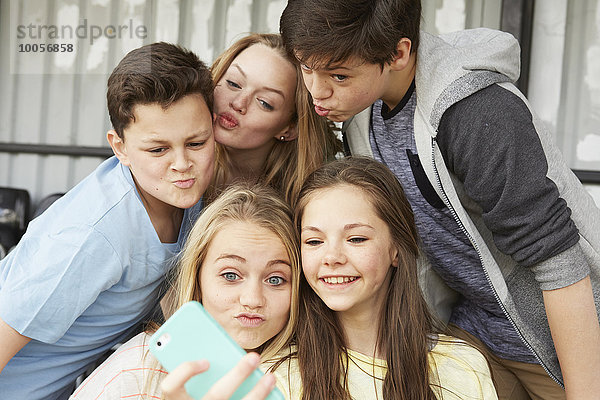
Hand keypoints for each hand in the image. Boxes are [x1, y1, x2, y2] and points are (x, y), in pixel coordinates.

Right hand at [160, 352, 276, 399]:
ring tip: (270, 377)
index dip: (186, 371)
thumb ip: (195, 378)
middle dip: (238, 374)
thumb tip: (216, 355)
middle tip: (254, 356)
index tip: (206, 361)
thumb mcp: (187, 393)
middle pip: (216, 395)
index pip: (171, 387)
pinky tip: (270, 395)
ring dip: (258, 392)